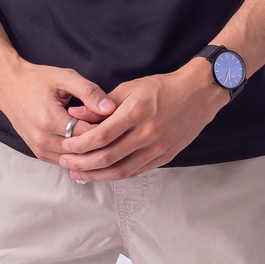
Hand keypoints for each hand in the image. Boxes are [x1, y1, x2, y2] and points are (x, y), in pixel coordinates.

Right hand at [0, 57, 116, 162]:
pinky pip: (63, 162)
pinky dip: (77, 156)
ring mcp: (38, 148)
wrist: (7, 86)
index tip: (118, 121)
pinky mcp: (38, 153)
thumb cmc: (36, 80)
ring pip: (74, 160)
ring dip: (90, 152)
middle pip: (82, 150)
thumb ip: (89, 92)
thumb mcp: (65, 77)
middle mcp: (42, 138)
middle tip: (116, 132)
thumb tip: (110, 108)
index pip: (88, 134)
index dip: (106, 129)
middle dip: (101, 143)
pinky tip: (89, 147)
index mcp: (49, 119)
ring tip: (104, 140)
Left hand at [57, 59, 228, 180]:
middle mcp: (147, 134)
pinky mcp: (165, 157)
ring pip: (121, 171)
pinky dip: (116, 175)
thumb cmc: (162, 88)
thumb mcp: (130, 88)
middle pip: (108, 158)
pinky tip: (102, 174)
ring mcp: (158, 148)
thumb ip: (101, 105)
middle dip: (82, 163)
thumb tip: (75, 114)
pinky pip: (136, 172)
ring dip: (96, 175)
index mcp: (136, 113)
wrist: (198, 94)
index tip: (66, 146)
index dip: (80, 145)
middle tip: (66, 163)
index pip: (101, 136)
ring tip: (78, 174)